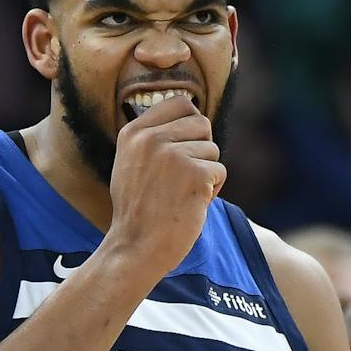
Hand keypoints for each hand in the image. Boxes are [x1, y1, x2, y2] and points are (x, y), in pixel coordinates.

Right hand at [107, 93, 225, 277]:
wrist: (135, 247)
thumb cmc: (137, 210)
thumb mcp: (131, 164)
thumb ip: (152, 137)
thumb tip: (190, 112)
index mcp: (133, 133)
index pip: (180, 103)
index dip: (190, 124)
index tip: (183, 148)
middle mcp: (150, 139)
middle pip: (201, 124)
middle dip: (200, 150)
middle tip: (181, 178)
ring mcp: (172, 155)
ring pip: (212, 150)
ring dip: (205, 173)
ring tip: (181, 194)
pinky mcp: (194, 173)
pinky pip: (220, 172)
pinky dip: (212, 191)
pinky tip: (190, 205)